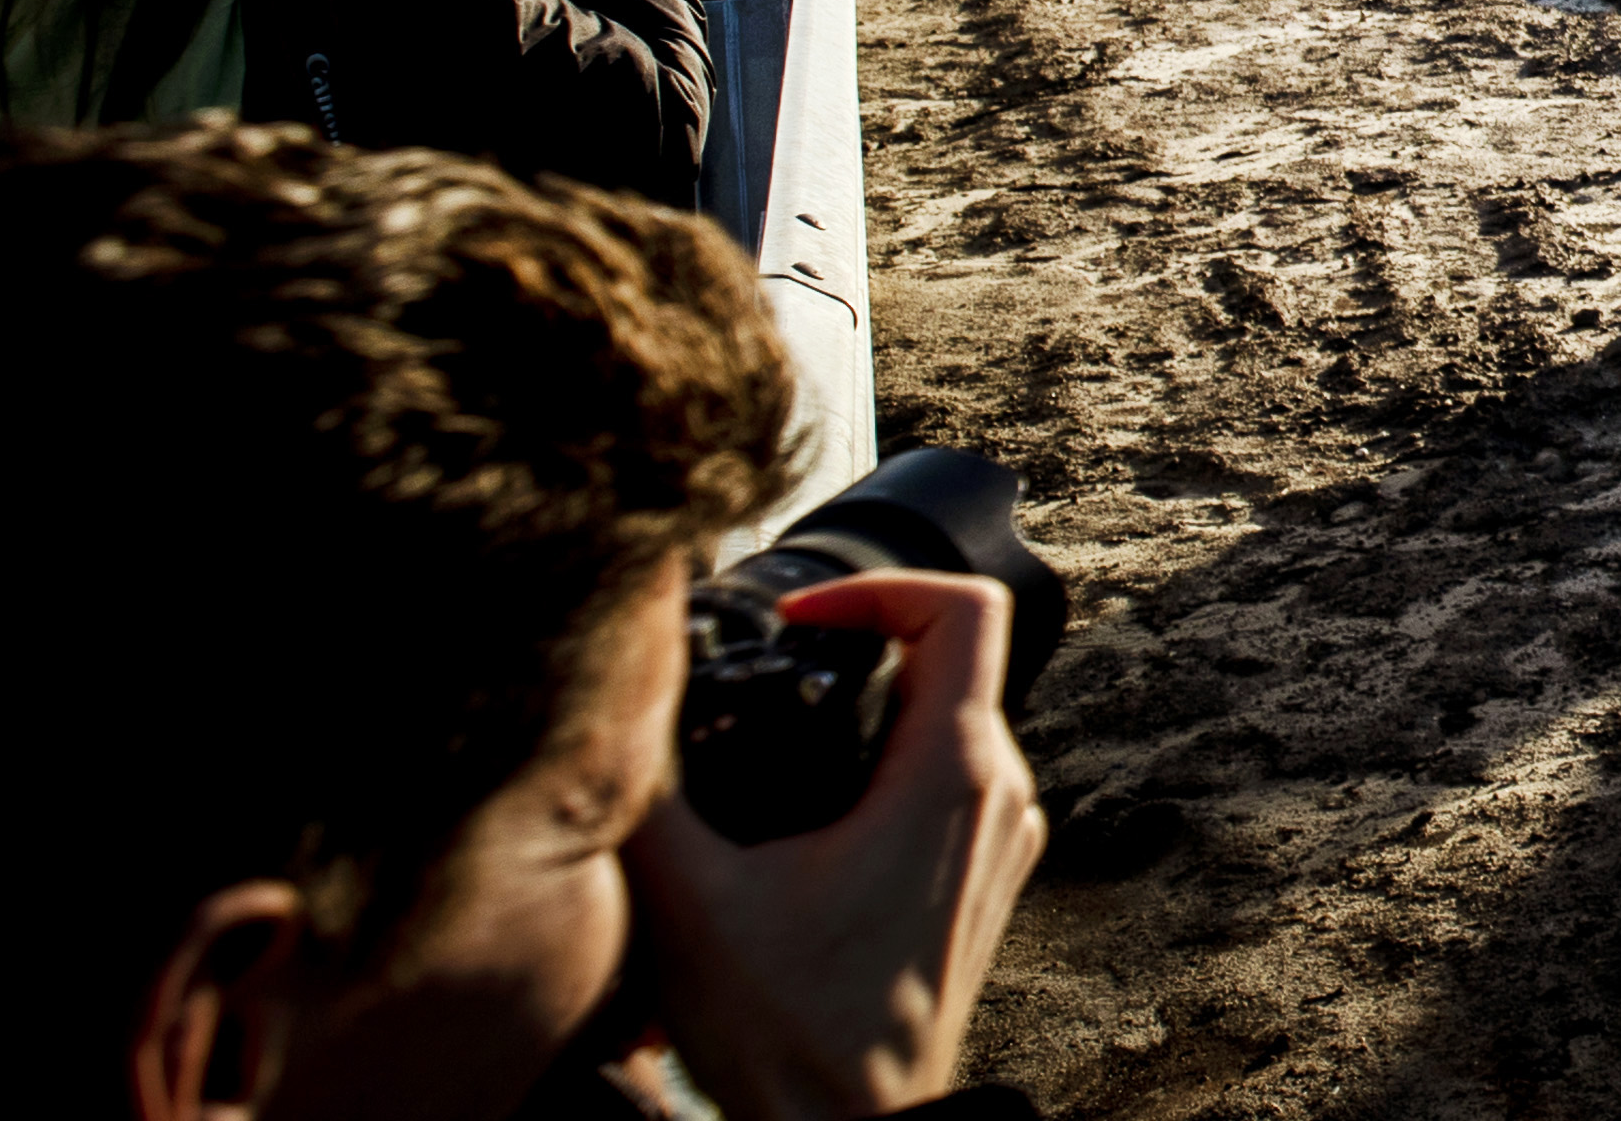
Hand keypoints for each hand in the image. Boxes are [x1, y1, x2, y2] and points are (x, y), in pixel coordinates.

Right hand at [624, 572, 1046, 1120]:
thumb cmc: (791, 1035)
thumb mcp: (689, 903)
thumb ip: (648, 791)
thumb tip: (619, 703)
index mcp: (951, 777)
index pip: (964, 606)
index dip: (878, 584)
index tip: (800, 618)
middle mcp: (998, 797)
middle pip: (950, 657)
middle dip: (857, 645)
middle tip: (773, 668)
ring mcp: (1000, 840)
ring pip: (950, 719)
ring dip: (871, 708)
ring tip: (782, 734)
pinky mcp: (982, 878)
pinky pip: (950, 780)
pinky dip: (887, 765)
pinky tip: (811, 808)